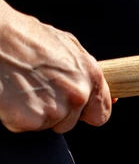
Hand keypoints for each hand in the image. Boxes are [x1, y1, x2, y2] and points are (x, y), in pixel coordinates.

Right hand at [0, 0, 111, 132]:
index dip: (86, 113)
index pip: (101, 114)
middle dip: (55, 110)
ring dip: (34, 112)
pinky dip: (16, 116)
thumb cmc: (24, 36)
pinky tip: (11, 94)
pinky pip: (25, 127)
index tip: (76, 110)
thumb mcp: (66, 46)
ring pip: (47, 124)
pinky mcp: (31, 119)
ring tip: (22, 86)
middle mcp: (78, 94)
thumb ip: (85, 72)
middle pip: (70, 122)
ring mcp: (56, 109)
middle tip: (36, 88)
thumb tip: (102, 93)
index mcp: (91, 75)